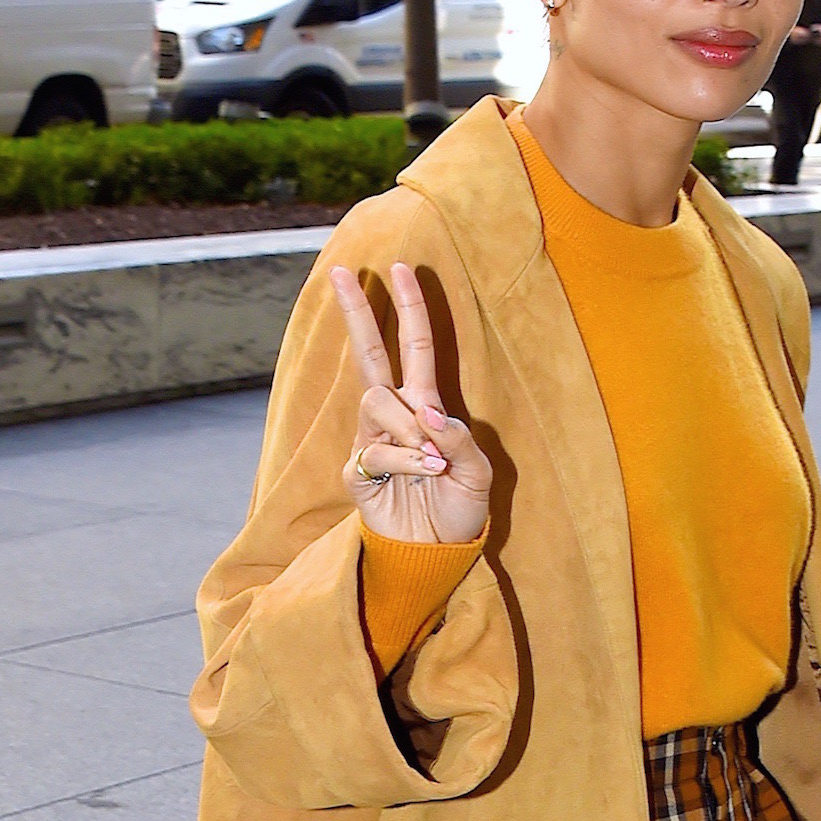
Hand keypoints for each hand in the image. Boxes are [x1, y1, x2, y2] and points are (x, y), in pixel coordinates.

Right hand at [332, 260, 491, 545]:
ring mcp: (372, 440)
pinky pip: (377, 450)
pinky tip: (426, 472)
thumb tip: (427, 411)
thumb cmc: (459, 508)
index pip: (413, 347)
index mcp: (425, 406)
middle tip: (342, 272)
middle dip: (357, 312)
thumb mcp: (478, 473)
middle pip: (369, 354)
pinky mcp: (358, 472)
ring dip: (409, 426)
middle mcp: (394, 416)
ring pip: (377, 401)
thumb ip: (460, 439)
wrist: (436, 553)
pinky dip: (406, 460)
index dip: (409, 308)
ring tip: (434, 461)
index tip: (399, 267)